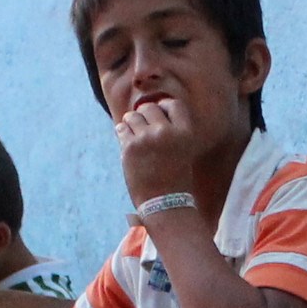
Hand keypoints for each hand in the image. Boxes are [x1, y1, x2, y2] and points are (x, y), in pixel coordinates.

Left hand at [115, 90, 202, 205]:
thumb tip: (149, 109)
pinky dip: (122, 133)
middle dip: (144, 115)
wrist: (165, 203)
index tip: (159, 115)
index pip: (173, 104)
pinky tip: (128, 142)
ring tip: (135, 135)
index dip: (163, 107)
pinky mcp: (130, 147)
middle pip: (150, 108)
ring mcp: (147, 138)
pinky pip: (121, 128)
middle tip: (144, 129)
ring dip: (131, 122)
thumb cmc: (174, 178)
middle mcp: (167, 132)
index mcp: (185, 132)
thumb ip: (170, 130)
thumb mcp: (182, 149)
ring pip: (132, 116)